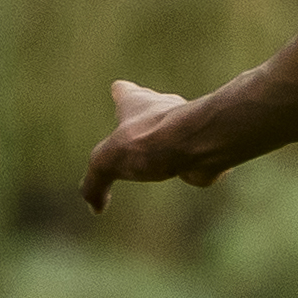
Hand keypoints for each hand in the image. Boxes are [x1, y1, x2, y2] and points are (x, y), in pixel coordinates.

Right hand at [81, 79, 216, 210]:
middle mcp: (163, 109)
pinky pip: (193, 153)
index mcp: (137, 103)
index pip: (124, 91)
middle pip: (153, 106)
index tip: (119, 90)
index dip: (121, 93)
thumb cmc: (149, 142)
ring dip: (170, 140)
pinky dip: (189, 162)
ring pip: (175, 130)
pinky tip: (187, 172)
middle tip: (139, 124)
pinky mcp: (202, 146)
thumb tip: (95, 208)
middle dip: (147, 115)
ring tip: (163, 154)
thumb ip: (94, 184)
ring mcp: (185, 126)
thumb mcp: (106, 163)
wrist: (197, 146)